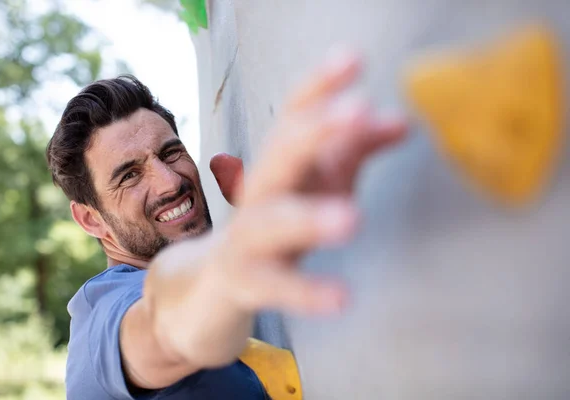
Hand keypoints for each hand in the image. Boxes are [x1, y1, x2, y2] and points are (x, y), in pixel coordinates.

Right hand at [146, 49, 405, 368]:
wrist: (212, 285)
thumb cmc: (276, 227)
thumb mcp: (317, 185)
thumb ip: (355, 150)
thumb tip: (401, 121)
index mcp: (280, 166)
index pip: (293, 117)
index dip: (319, 87)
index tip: (352, 59)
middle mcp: (260, 194)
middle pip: (278, 156)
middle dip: (313, 131)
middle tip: (356, 111)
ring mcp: (247, 240)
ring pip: (270, 222)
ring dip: (306, 216)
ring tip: (351, 218)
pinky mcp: (244, 284)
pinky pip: (273, 287)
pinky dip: (304, 291)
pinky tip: (341, 298)